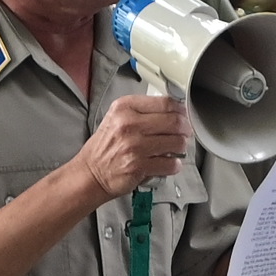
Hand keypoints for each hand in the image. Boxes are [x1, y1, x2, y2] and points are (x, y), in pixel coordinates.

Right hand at [77, 92, 194, 197]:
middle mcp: (129, 124)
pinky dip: (174, 165)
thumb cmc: (105, 146)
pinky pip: (170, 164)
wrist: (90, 172)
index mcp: (125, 108)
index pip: (165, 103)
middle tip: (185, 133)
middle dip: (185, 129)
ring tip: (177, 149)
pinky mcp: (139, 166)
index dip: (180, 110)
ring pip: (176, 143)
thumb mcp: (117, 118)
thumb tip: (172, 110)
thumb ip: (142, 111)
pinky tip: (170, 163)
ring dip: (181, 147)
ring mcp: (134, 146)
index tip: (183, 115)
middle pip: (175, 122)